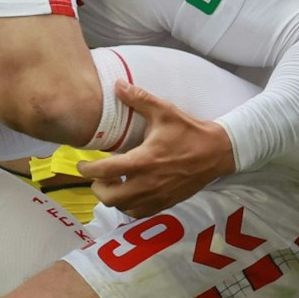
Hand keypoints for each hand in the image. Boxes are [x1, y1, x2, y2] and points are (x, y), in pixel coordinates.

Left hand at [77, 82, 235, 214]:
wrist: (217, 152)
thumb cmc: (189, 131)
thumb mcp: (164, 111)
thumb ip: (139, 98)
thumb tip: (117, 85)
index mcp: (143, 161)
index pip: (105, 171)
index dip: (88, 169)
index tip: (81, 164)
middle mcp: (148, 184)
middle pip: (110, 198)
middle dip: (97, 188)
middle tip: (98, 175)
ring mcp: (158, 196)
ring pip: (124, 208)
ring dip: (113, 198)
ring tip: (114, 182)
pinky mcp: (167, 203)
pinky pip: (141, 213)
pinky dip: (129, 206)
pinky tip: (130, 191)